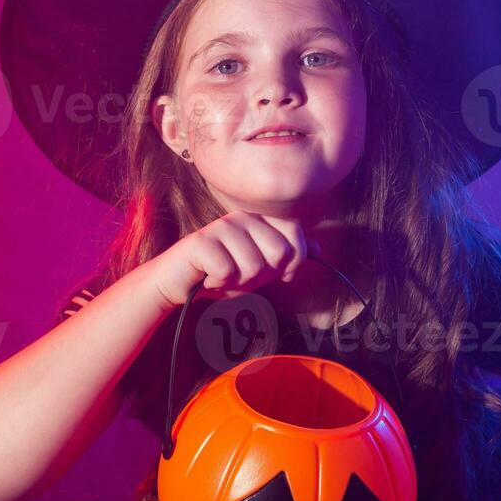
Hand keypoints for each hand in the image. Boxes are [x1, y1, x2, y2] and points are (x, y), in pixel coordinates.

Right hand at [150, 211, 315, 308]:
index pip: (295, 237)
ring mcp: (221, 227)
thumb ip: (288, 256)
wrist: (180, 282)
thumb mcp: (262, 267)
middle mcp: (243, 218)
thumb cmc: (223, 272)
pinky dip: (218, 283)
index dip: (292, 263)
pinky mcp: (201, 241)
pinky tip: (207, 276)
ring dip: (238, 282)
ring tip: (222, 275)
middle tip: (241, 274)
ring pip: (253, 267)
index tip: (278, 274)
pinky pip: (227, 272)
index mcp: (260, 220)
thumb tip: (319, 250)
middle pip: (278, 253)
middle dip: (262, 276)